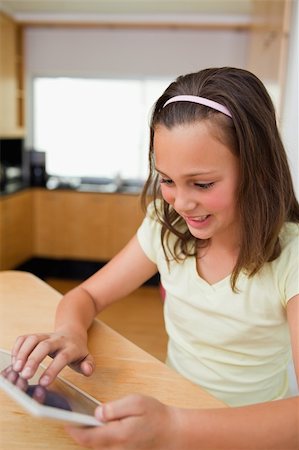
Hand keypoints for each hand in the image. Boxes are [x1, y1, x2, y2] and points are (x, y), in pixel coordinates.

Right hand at [11, 329, 94, 385]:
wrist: (72, 331)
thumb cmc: (77, 350)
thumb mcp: (86, 358)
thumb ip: (88, 365)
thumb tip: (87, 370)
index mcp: (72, 347)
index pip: (63, 357)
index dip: (53, 369)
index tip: (43, 383)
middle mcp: (58, 340)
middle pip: (45, 346)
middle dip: (34, 360)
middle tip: (25, 375)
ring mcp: (46, 335)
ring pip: (33, 339)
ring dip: (23, 353)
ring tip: (16, 369)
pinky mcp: (36, 334)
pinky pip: (25, 338)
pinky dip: (17, 348)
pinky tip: (15, 361)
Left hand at [66, 394, 182, 449]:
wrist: (172, 432)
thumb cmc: (156, 415)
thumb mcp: (137, 402)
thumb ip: (115, 408)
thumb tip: (97, 413)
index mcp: (119, 435)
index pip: (88, 437)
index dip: (73, 430)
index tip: (63, 421)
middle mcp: (117, 448)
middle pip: (89, 443)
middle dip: (77, 433)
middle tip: (67, 418)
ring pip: (96, 446)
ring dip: (86, 436)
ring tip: (79, 421)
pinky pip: (104, 447)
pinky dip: (96, 439)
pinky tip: (95, 427)